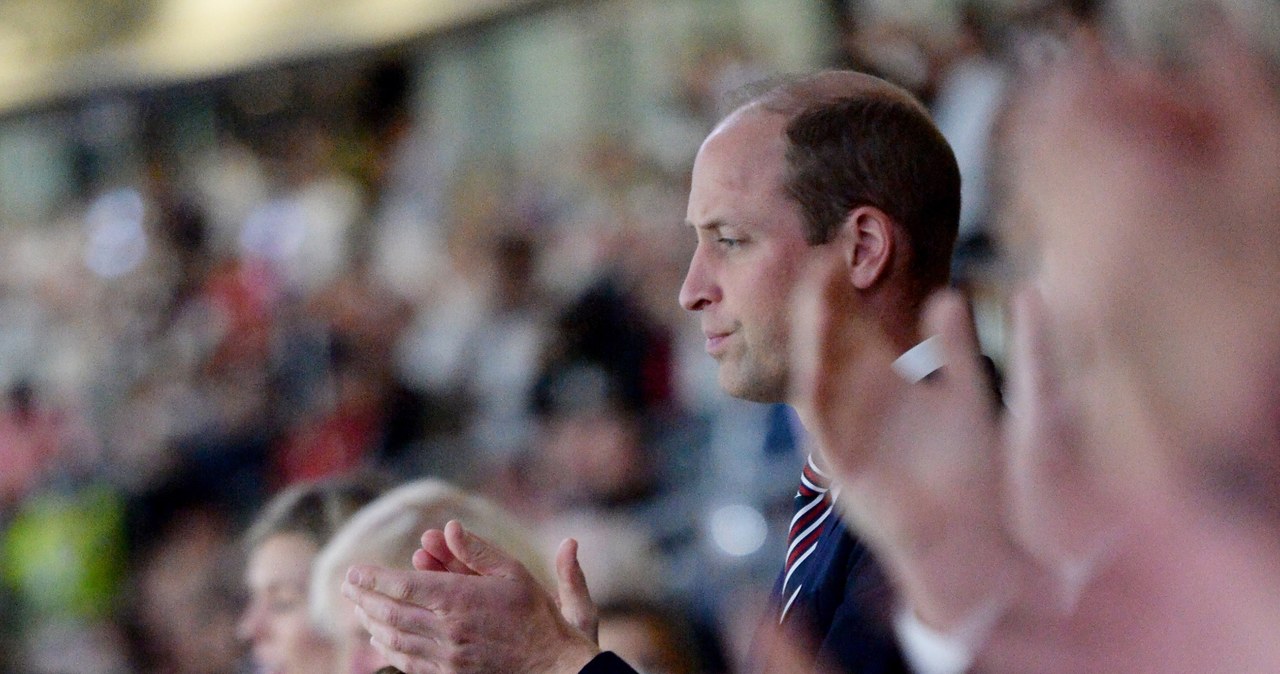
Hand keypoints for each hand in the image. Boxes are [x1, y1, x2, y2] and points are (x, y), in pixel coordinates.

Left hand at [343, 520, 599, 673]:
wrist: (550, 664)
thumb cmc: (534, 613)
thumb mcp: (512, 571)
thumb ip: (476, 550)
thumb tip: (448, 527)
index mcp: (459, 599)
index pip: (402, 586)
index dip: (372, 578)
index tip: (353, 571)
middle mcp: (446, 629)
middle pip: (390, 612)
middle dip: (363, 597)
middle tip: (348, 586)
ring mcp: (445, 656)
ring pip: (394, 638)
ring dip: (372, 621)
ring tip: (359, 607)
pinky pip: (407, 661)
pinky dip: (387, 648)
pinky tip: (380, 638)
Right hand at [792, 257, 1025, 631]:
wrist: (975, 538)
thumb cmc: (974, 472)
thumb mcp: (969, 397)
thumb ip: (958, 351)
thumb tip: (949, 295)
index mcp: (888, 382)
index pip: (856, 326)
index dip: (846, 291)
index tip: (840, 248)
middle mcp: (860, 402)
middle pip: (830, 343)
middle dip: (822, 303)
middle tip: (820, 257)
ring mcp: (847, 432)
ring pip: (818, 376)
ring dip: (811, 338)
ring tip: (813, 297)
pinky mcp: (845, 467)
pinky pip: (822, 427)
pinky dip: (813, 395)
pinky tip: (812, 365)